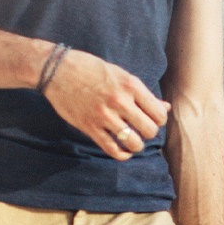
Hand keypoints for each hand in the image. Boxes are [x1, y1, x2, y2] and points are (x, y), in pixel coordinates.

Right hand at [42, 47, 169, 160]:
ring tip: (133, 139)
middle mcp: (120, 101)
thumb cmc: (92, 69)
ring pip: (134, 143)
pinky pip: (112, 150)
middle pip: (150, 130)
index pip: (159, 114)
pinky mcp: (90, 127)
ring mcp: (104, 116)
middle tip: (142, 129)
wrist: (58, 70)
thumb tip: (166, 107)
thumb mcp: (121, 75)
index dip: (159, 120)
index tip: (152, 118)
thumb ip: (144, 94)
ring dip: (136, 145)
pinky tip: (124, 151)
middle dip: (149, 133)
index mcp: (131, 85)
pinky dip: (122, 155)